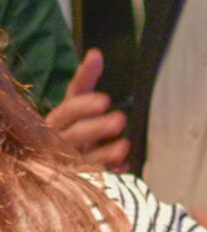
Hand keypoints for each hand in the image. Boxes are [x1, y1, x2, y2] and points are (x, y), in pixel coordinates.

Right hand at [44, 49, 127, 168]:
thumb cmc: (72, 123)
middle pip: (74, 134)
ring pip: (83, 158)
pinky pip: (95, 176)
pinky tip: (124, 166)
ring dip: (104, 153)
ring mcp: (69, 160)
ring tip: (125, 145)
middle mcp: (59, 140)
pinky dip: (110, 170)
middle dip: (95, 127)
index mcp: (57, 120)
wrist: (56, 157)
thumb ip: (85, 79)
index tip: (105, 99)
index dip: (83, 106)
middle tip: (120, 119)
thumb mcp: (77, 101)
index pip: (68, 110)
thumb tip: (95, 53)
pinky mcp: (80, 177)